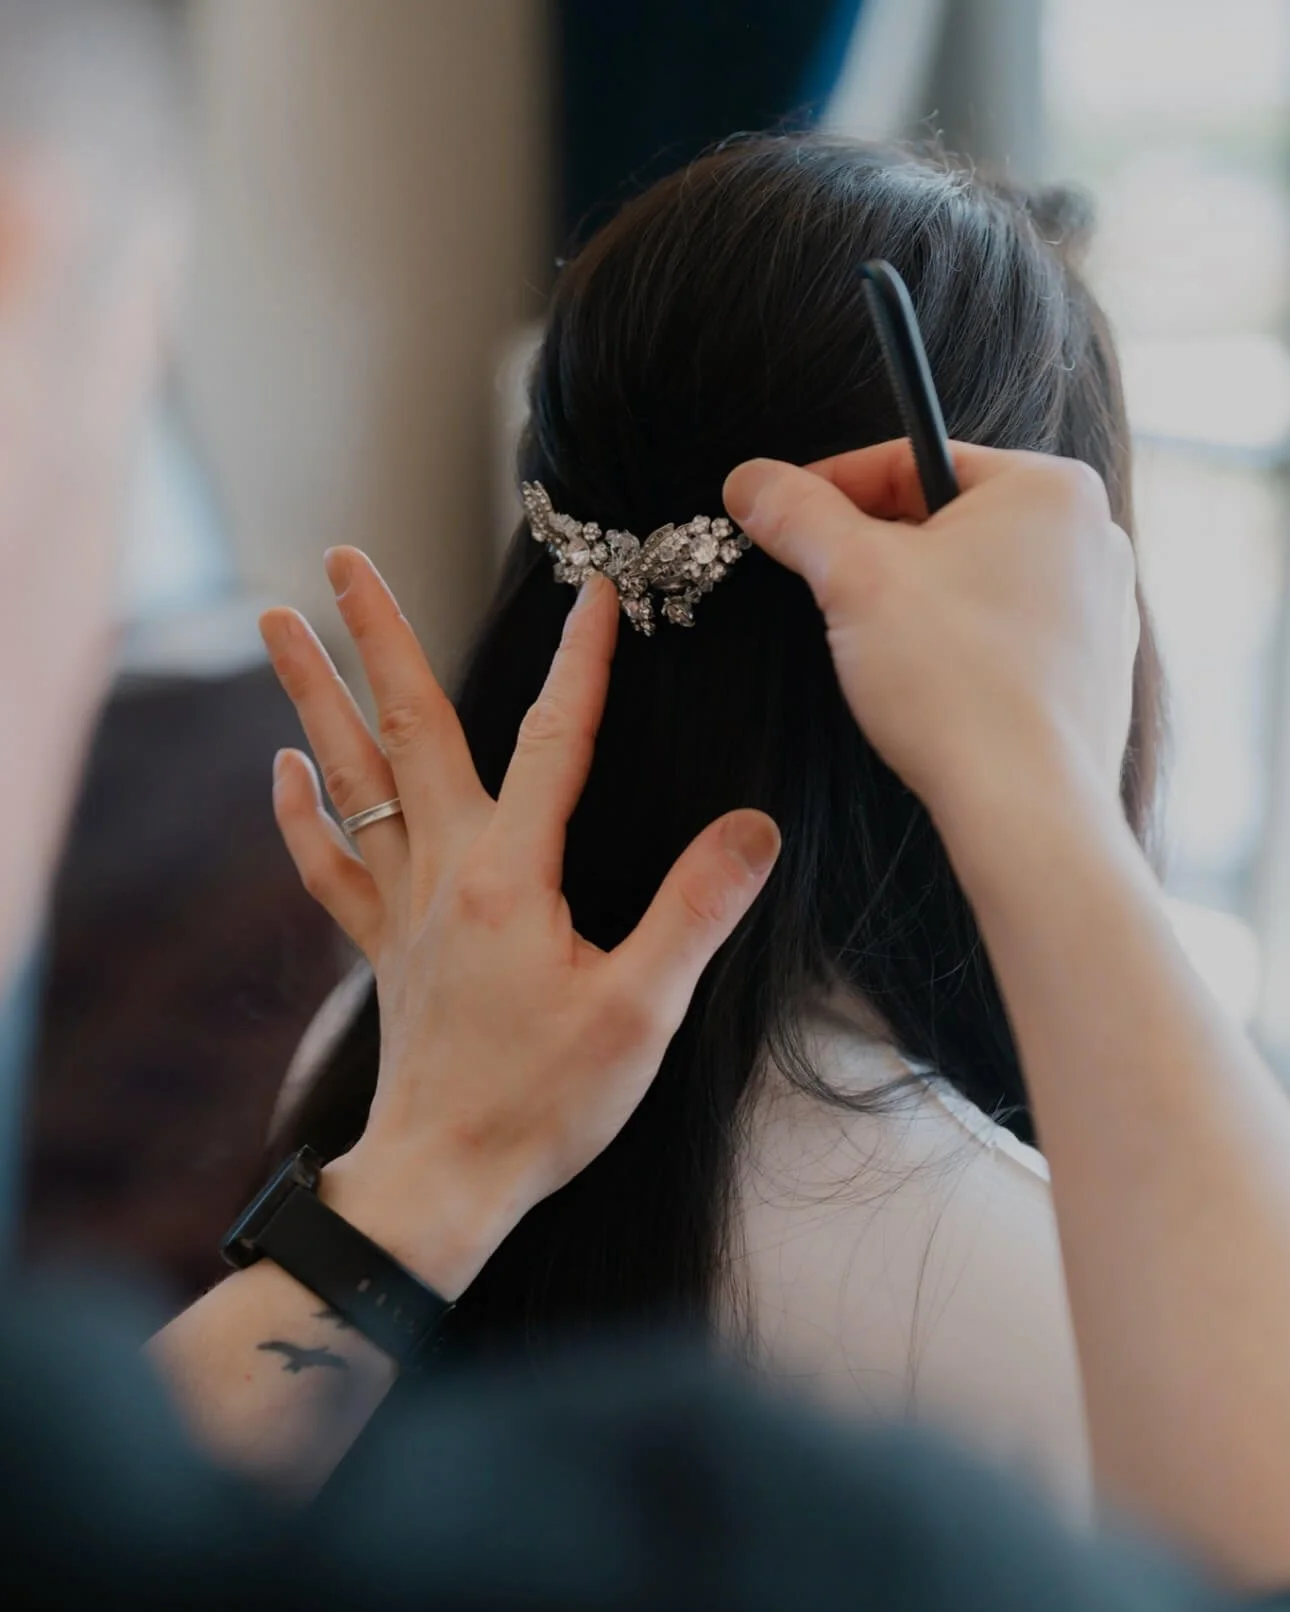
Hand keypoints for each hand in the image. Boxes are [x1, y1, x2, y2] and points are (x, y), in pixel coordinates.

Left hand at [259, 558, 778, 1294]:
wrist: (444, 1183)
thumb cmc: (544, 1103)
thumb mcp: (642, 1010)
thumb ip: (695, 909)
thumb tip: (752, 829)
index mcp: (511, 875)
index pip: (557, 741)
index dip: (582, 662)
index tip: (596, 588)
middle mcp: (446, 871)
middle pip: (407, 729)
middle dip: (378, 635)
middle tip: (341, 555)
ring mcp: (404, 906)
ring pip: (349, 779)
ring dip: (313, 697)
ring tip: (276, 621)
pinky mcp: (383, 947)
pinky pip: (329, 866)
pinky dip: (301, 814)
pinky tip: (285, 769)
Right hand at [724, 442, 1138, 837]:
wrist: (1026, 805)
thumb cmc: (956, 682)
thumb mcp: (854, 577)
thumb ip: (798, 515)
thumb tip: (750, 479)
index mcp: (1049, 488)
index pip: (914, 460)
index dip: (831, 485)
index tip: (780, 512)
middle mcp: (1092, 536)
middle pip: (946, 519)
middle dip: (875, 548)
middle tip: (819, 583)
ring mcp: (1103, 608)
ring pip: (977, 579)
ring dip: (915, 599)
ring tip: (872, 644)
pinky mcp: (1094, 673)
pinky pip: (1009, 636)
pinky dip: (960, 647)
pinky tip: (927, 685)